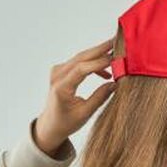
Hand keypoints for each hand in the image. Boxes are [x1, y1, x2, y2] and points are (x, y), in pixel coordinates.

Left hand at [34, 37, 116, 155]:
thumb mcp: (85, 113)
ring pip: (81, 58)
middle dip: (100, 49)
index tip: (116, 59)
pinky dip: (92, 64)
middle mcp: (57, 76)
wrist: (50, 125)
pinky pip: (79, 63)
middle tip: (117, 42)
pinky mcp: (61, 71)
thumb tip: (115, 84)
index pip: (81, 69)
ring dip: (98, 55)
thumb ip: (100, 98)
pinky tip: (105, 72)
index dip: (99, 63)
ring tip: (115, 54)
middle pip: (81, 58)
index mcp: (61, 88)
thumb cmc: (66, 123)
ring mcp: (58, 72)